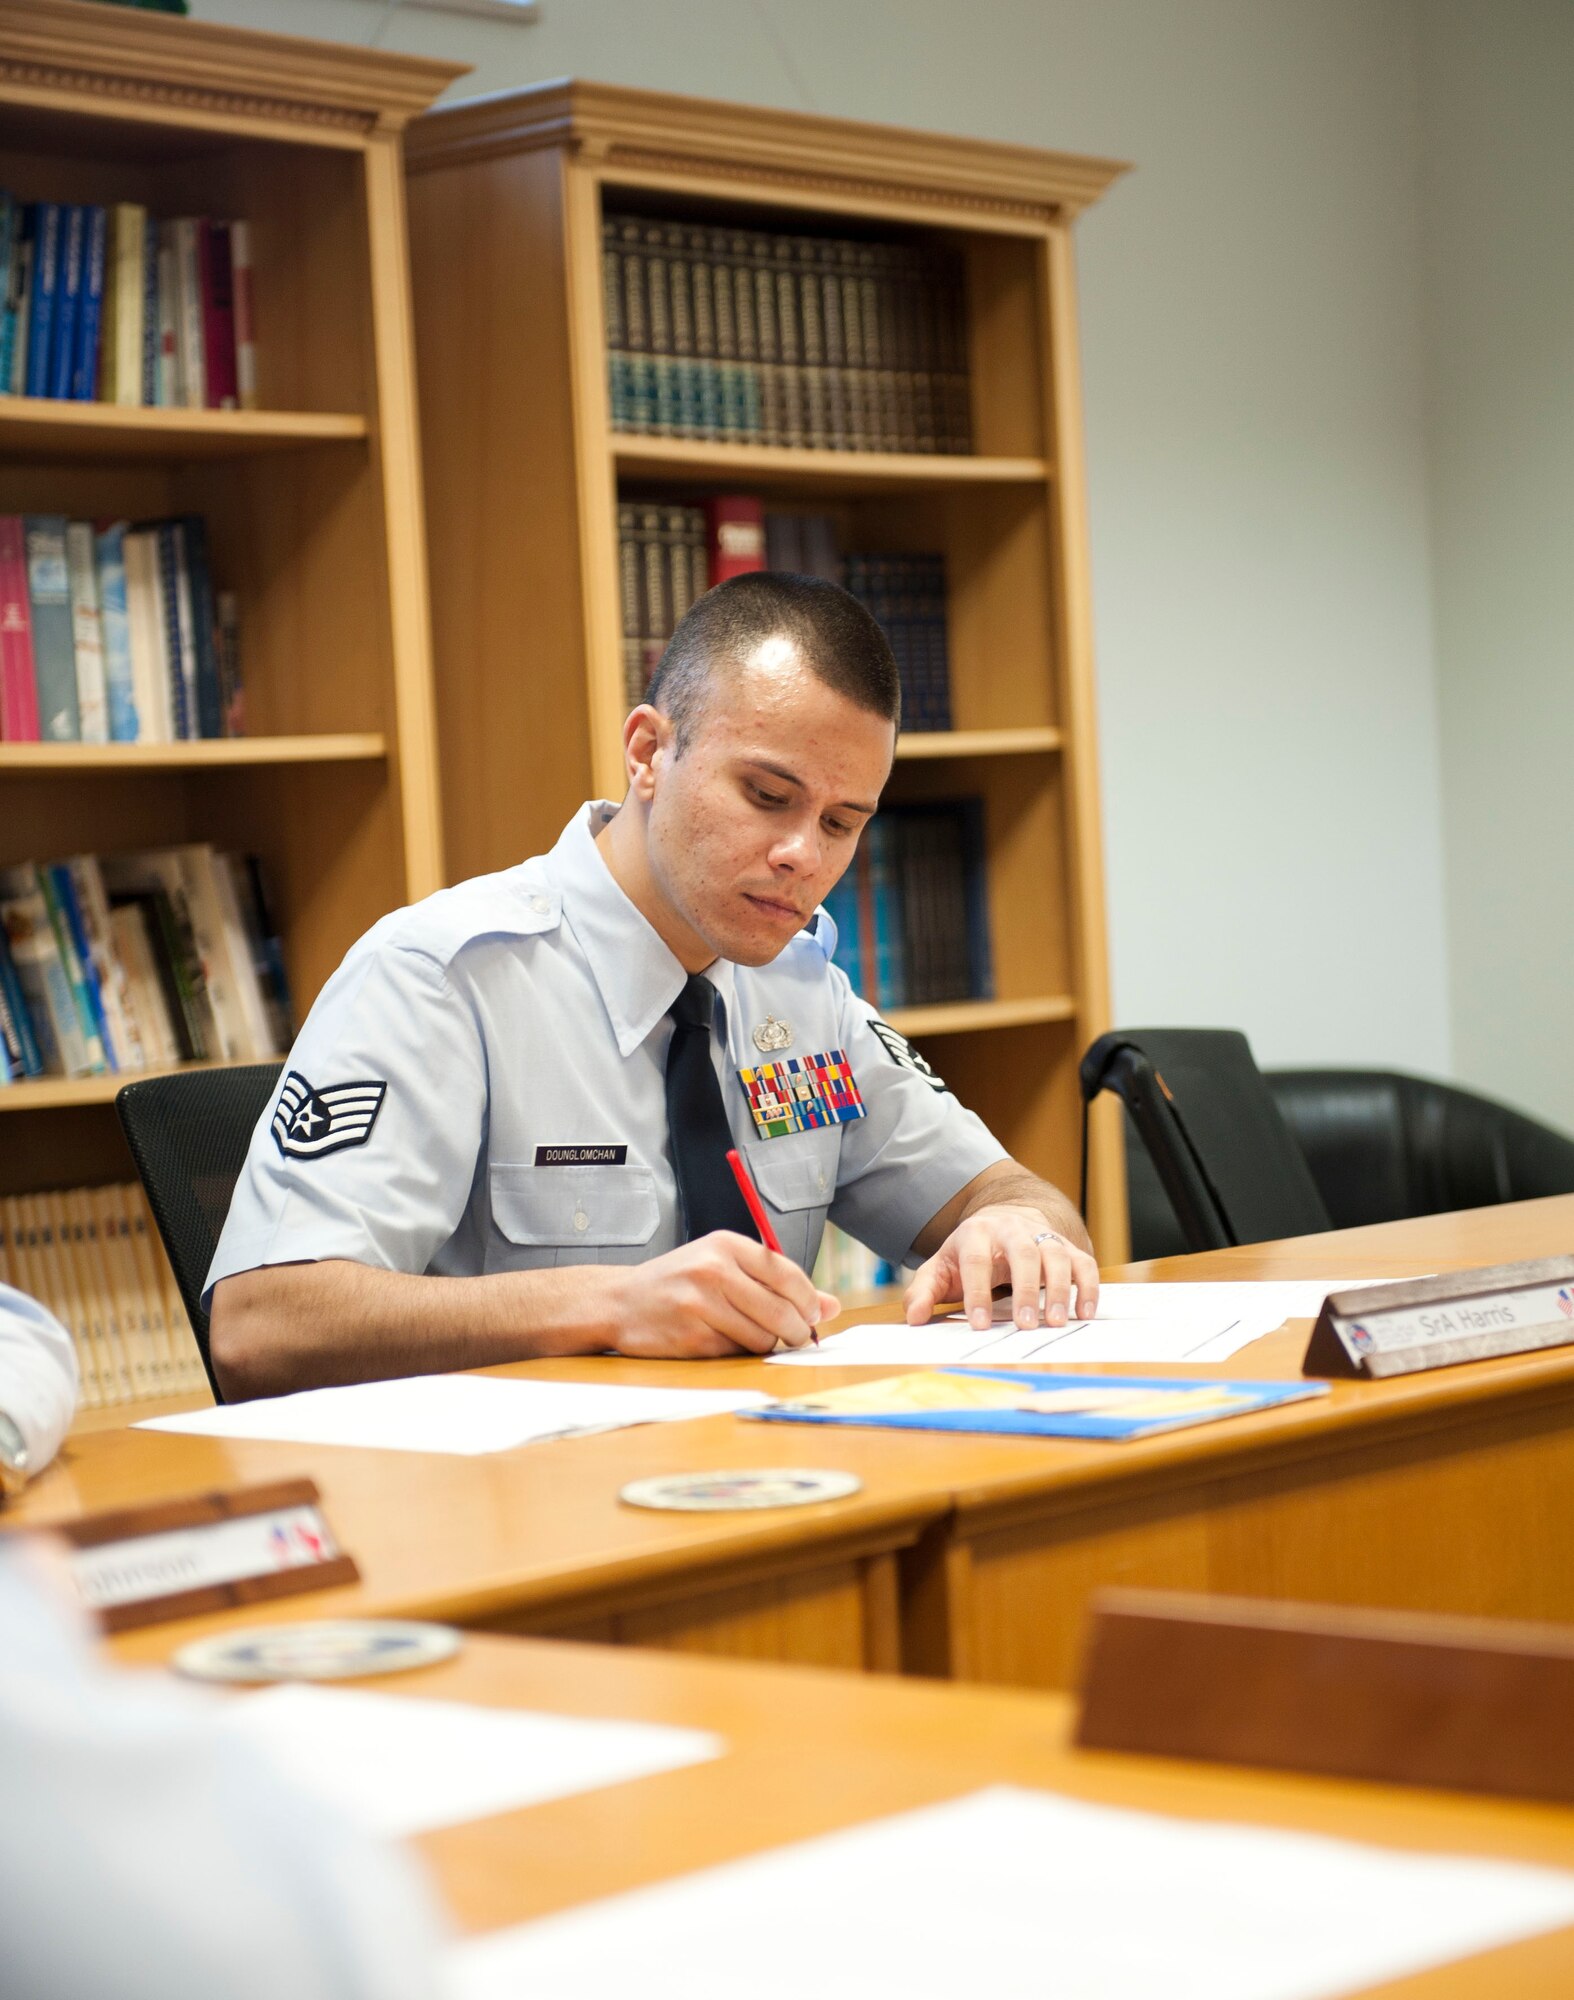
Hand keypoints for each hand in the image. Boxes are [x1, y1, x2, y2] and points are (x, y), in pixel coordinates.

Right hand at [607, 1233, 840, 1358]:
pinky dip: (739, 1353)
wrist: (620, 1302)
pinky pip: (737, 1354)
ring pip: (762, 1337)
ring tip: (751, 1335)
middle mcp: (713, 1270)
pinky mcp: (691, 1338)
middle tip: (796, 1337)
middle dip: (797, 1331)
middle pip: (780, 1310)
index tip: (813, 1315)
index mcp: (726, 1245)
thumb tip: (832, 1306)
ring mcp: (700, 1305)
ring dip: (767, 1344)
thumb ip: (777, 1284)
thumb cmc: (681, 1283)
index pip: (786, 1273)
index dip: (808, 1299)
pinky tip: (722, 1341)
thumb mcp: (724, 1268)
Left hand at [904, 1203, 1098, 1332]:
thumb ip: (923, 1292)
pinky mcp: (1066, 1246)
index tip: (978, 1325)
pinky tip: (1084, 1312)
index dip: (977, 1292)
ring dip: (1059, 1289)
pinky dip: (1088, 1286)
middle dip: (1025, 1290)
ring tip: (1056, 1323)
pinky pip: (1083, 1262)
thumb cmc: (968, 1254)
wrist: (1002, 1223)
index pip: (976, 1260)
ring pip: (1055, 1254)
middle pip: (1023, 1253)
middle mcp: (1012, 1229)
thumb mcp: (940, 1269)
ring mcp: (1042, 1235)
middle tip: (1025, 1326)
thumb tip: (914, 1318)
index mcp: (976, 1232)